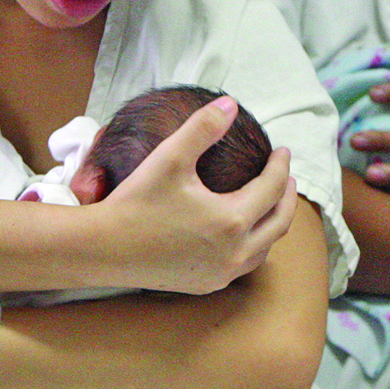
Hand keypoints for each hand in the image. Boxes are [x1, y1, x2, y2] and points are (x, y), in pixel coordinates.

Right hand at [92, 95, 298, 293]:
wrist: (103, 249)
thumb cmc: (136, 202)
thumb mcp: (169, 157)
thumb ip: (203, 127)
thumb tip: (231, 104)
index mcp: (231, 220)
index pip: (272, 189)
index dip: (281, 166)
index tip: (282, 151)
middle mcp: (234, 253)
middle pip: (279, 222)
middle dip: (287, 196)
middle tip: (285, 176)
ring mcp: (221, 273)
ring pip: (265, 248)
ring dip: (273, 224)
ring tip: (269, 204)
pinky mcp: (206, 284)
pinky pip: (243, 264)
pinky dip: (253, 245)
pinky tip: (243, 234)